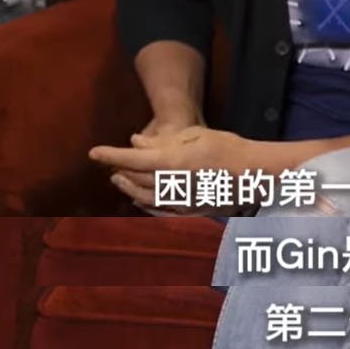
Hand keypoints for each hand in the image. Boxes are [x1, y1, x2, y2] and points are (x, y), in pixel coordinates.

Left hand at [90, 124, 252, 209]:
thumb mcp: (196, 135)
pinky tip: (140, 200)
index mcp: (174, 162)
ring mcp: (181, 202)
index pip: (133, 158)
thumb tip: (136, 141)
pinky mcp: (190, 213)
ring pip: (144, 197)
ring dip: (128, 188)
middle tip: (109, 165)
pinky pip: (159, 210)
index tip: (93, 152)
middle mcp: (173, 184)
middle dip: (119, 170)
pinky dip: (144, 204)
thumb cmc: (228, 148)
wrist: (255, 174)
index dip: (111, 154)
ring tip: (119, 181)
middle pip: (135, 178)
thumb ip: (164, 140)